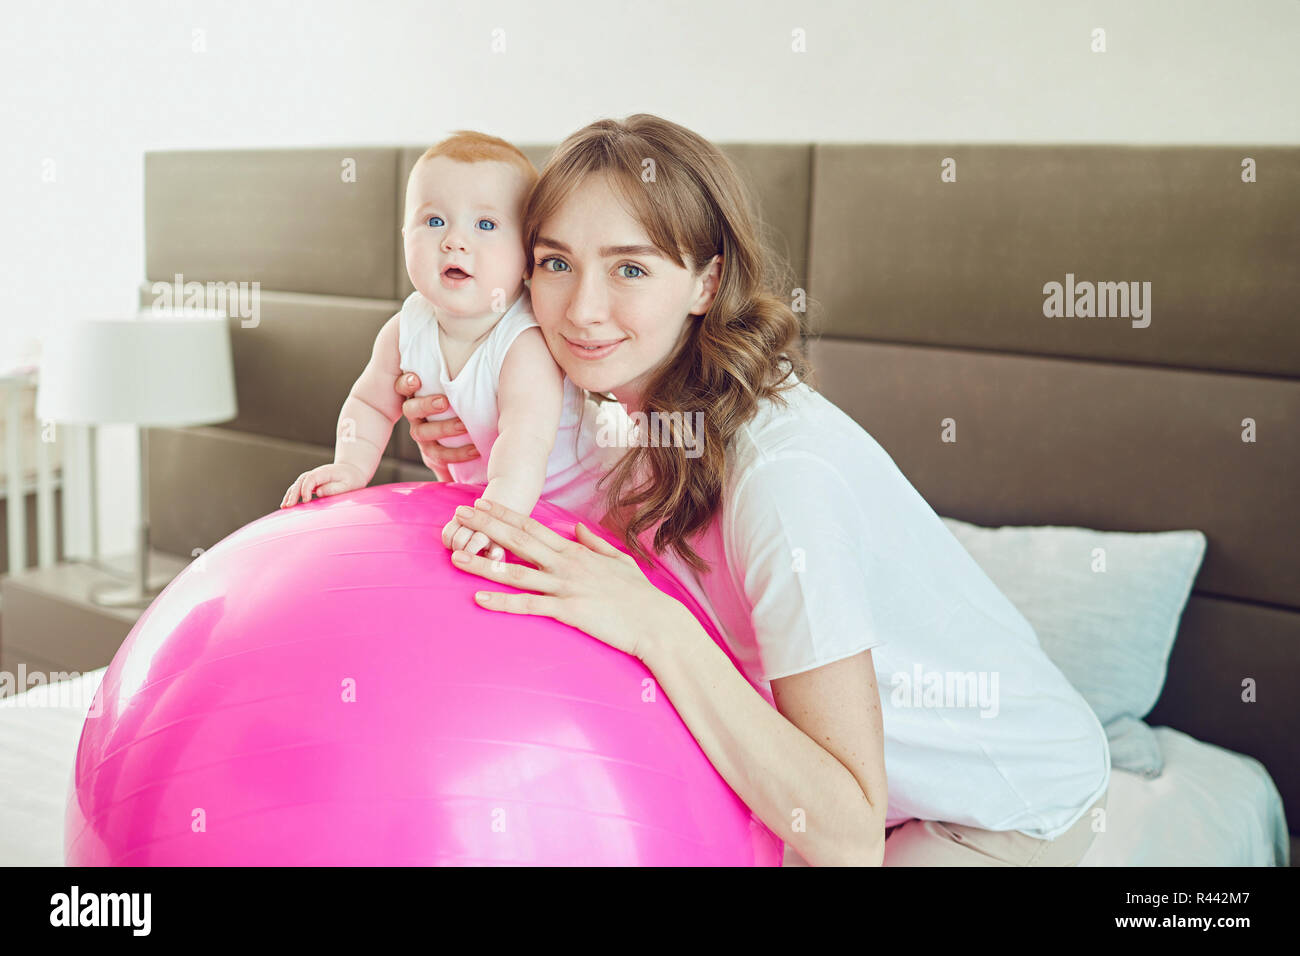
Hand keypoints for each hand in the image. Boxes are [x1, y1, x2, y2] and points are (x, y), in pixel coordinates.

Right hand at [281, 462, 365, 507]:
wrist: (353, 471)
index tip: (306, 500)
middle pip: (301, 481)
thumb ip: (334, 488)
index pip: (311, 479)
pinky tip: (287, 504)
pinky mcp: (312, 483)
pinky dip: (292, 495)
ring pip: (297, 484)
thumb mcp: (348, 485)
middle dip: (294, 493)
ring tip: (284, 506)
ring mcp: (313, 478)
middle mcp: (316, 473)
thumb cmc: (352, 479)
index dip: (306, 489)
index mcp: (325, 472)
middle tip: (288, 506)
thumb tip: (319, 492)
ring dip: (290, 495)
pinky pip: (299, 488)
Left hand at [394, 371, 480, 480]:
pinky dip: (406, 384)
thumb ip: (466, 470)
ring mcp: (413, 406)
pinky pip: (401, 386)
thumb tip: (481, 488)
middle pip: (423, 434)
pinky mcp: (409, 387)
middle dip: (443, 430)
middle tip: (462, 426)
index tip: (476, 451)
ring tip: (443, 402)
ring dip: (427, 407)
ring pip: (412, 411)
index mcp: (431, 445)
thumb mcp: (462, 449)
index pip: (439, 455)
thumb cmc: (457, 429)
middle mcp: (420, 426)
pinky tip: (416, 379)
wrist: (437, 396)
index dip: (456, 455)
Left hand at [445, 497, 694, 660]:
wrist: (656, 622)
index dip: (504, 514)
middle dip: (485, 527)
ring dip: (483, 563)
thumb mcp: (618, 560)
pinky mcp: (567, 611)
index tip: (481, 504)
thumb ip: (595, 543)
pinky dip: (502, 602)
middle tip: (458, 516)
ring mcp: (565, 587)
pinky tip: (479, 598)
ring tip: (455, 556)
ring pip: (515, 572)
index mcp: (575, 551)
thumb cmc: (639, 594)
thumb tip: (579, 529)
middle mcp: (565, 564)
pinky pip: (529, 605)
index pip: (532, 527)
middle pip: (517, 541)